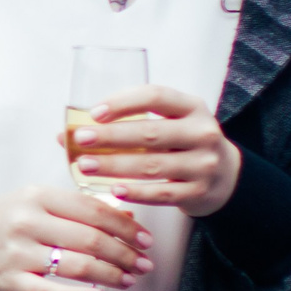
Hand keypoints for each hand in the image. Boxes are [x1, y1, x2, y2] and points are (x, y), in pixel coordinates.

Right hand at [0, 184, 152, 290]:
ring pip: (78, 266)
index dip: (125, 226)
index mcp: (35, 196)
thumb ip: (73, 208)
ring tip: (127, 280)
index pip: (92, 209)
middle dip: (125, 254)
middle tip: (143, 264)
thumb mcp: (31, 203)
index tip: (145, 239)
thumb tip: (124, 216)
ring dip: (111, 276)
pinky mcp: (11, 280)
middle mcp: (27, 221)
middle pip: (91, 239)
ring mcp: (18, 253)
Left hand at [67, 85, 239, 216]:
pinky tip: (113, 190)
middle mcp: (202, 133)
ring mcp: (204, 164)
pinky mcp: (200, 192)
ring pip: (153, 165)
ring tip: (84, 166)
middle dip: (111, 137)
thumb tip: (64, 134)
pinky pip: (162, 193)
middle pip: (151, 133)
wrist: (226, 176)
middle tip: (81, 139)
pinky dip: (136, 193)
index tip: (94, 113)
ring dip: (115, 166)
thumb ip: (125, 123)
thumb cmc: (180, 144)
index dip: (123, 103)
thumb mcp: (166, 124)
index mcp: (191, 107)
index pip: (156, 96)